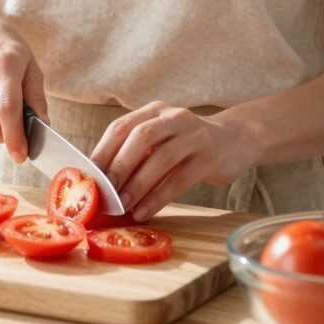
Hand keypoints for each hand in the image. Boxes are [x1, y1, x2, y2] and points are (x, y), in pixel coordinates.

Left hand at [89, 102, 256, 221]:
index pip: (121, 126)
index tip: (87, 177)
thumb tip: (100, 182)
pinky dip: (159, 197)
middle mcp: (173, 117)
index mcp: (154, 111)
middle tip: (104, 192)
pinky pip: (180, 178)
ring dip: (138, 185)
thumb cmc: (187, 146)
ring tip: (122, 206)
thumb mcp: (161, 140)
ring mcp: (194, 135)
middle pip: (140, 137)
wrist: (235, 140)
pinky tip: (145, 211)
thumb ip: (136, 154)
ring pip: (161, 158)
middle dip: (119, 166)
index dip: (102, 151)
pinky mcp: (209, 157)